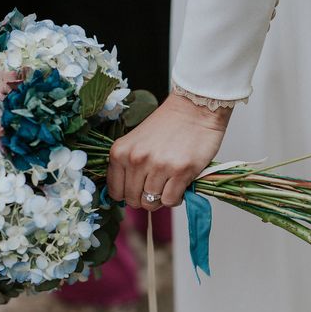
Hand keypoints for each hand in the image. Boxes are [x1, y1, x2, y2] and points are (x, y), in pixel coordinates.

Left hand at [107, 92, 231, 209]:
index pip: (115, 191)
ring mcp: (158, 166)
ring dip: (160, 198)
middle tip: (156, 187)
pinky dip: (175, 198)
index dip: (127, 194)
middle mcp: (136, 159)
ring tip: (168, 183)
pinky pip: (170, 201)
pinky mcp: (180, 171)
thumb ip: (127, 165)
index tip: (137, 189)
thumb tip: (127, 195)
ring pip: (151, 202)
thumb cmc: (167, 125)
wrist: (194, 108)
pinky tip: (178, 185)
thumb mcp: (136, 142)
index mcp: (120, 152)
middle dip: (144, 198)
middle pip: (133, 200)